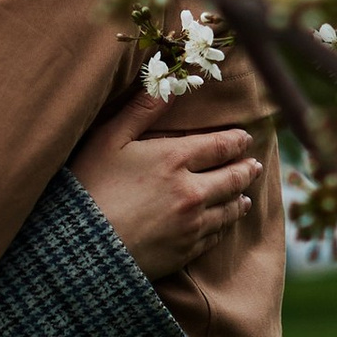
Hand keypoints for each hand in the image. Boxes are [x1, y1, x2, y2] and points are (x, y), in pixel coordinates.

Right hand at [72, 85, 261, 279]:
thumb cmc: (89, 187)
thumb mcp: (108, 140)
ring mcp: (191, 224)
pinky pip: (215, 235)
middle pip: (233, 178)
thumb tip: (168, 85)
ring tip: (245, 196)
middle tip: (255, 166)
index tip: (245, 138)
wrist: (81, 247)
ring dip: (240, 199)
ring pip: (229, 209)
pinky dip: (224, 225)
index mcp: (174, 159)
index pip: (221, 146)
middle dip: (247, 169)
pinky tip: (224, 223)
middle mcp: (192, 191)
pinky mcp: (185, 251)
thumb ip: (141, 111)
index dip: (237, 140)